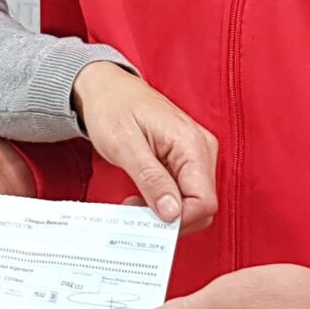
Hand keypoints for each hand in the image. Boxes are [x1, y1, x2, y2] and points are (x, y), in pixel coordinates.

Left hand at [71, 62, 218, 230]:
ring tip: (137, 202)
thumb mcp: (125, 146)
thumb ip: (151, 179)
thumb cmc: (112, 108)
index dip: (178, 219)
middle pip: (204, 204)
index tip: (148, 221)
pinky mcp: (188, 156)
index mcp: (190, 143)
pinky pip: (187, 189)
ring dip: (168, 210)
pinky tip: (146, 195)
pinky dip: (167, 200)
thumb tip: (172, 212)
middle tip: (137, 212)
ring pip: (196, 200)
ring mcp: (197, 151)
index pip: (203, 200)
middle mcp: (201, 147)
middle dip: (172, 217)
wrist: (106, 87)